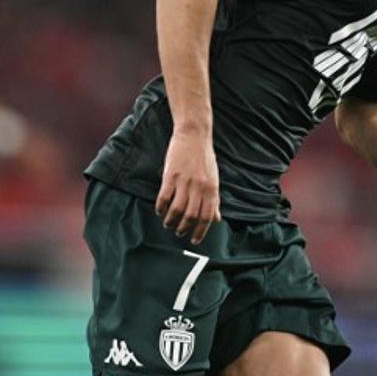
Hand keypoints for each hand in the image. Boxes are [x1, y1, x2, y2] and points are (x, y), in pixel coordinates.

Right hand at [155, 130, 220, 244]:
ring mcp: (184, 181)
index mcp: (212, 189)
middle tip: (179, 233)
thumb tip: (216, 218)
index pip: (207, 217)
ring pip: (176, 209)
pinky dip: (161, 208)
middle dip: (184, 228)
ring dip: (171, 221)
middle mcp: (199, 187)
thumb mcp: (214, 178)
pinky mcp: (171, 175)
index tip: (194, 240)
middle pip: (191, 216)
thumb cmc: (204, 158)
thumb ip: (214, 200)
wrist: (194, 135)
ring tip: (168, 224)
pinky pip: (164, 197)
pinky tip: (160, 211)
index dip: (201, 231)